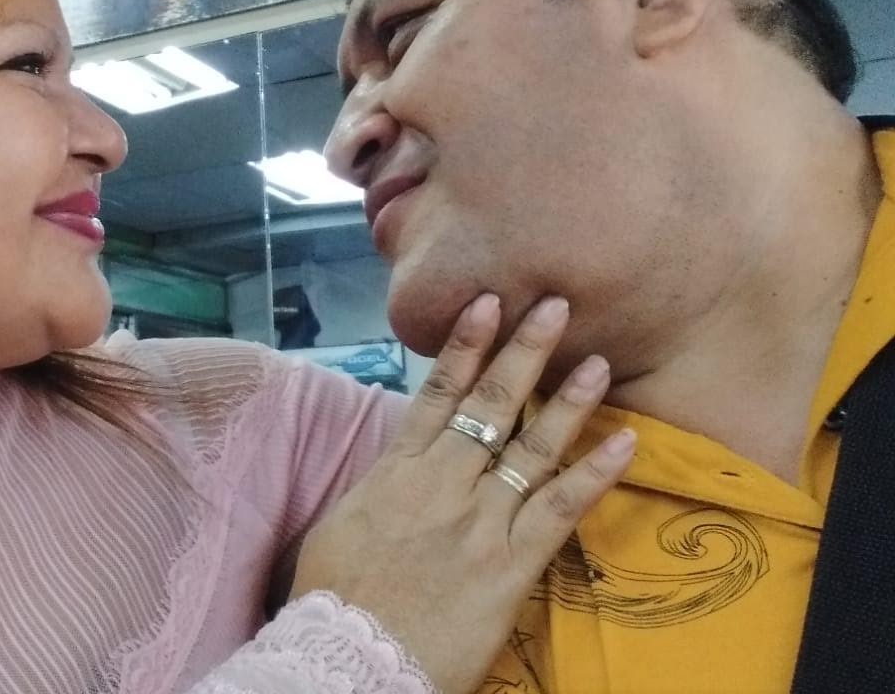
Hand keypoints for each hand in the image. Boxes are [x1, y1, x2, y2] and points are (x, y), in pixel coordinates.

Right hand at [289, 293, 633, 693]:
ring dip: (566, 400)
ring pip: (530, 447)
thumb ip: (379, 487)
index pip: (436, 394)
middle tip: (555, 305)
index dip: (465, 346)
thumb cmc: (335, 599)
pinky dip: (594, 473)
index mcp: (396, 472)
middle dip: (523, 351)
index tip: (488, 302)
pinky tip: (625, 442)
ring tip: (597, 360)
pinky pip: (558, 509)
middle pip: (489, 405)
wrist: (350, 660)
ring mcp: (479, 521)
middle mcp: (442, 484)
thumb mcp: (342, 526)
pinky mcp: (509, 564)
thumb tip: (401, 463)